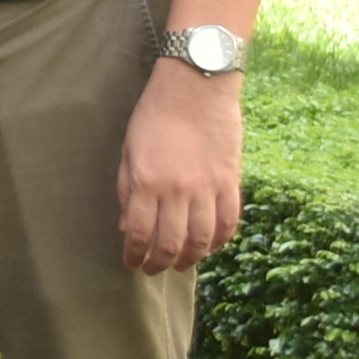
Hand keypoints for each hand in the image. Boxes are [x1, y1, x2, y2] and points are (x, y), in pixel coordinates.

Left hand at [118, 60, 244, 273]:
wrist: (196, 87)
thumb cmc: (154, 116)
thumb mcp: (129, 151)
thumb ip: (128, 191)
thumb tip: (128, 227)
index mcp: (148, 182)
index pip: (141, 234)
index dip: (135, 255)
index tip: (132, 263)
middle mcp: (179, 190)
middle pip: (172, 243)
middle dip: (160, 263)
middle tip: (153, 270)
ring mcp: (208, 187)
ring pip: (204, 239)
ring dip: (191, 258)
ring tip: (181, 264)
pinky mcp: (231, 181)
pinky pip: (230, 221)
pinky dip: (222, 240)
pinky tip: (211, 247)